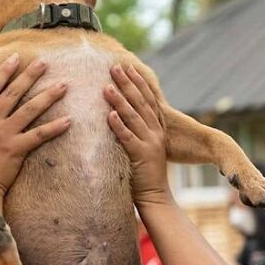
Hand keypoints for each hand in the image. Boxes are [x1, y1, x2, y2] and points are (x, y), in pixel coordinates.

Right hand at [0, 54, 68, 197]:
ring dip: (48, 96)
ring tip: (63, 85)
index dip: (5, 71)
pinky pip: (39, 135)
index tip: (17, 57)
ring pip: (30, 110)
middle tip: (44, 62)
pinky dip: (55, 127)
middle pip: (14, 93)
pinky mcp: (16, 150)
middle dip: (30, 76)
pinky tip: (68, 120)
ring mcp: (3, 134)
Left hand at [104, 64, 170, 206]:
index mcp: (157, 128)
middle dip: (127, 83)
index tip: (129, 67)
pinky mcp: (142, 156)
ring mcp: (150, 143)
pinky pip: (128, 138)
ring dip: (120, 100)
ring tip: (107, 87)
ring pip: (133, 117)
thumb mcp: (144, 145)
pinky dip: (119, 125)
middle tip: (115, 67)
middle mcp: (155, 132)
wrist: (156, 197)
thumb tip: (120, 112)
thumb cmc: (144, 172)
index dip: (138, 82)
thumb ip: (136, 130)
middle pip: (140, 102)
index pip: (148, 99)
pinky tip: (109, 115)